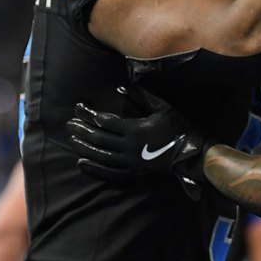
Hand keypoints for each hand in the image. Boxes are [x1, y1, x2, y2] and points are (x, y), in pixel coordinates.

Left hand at [64, 87, 209, 196]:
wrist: (191, 153)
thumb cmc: (178, 127)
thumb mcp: (162, 107)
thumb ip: (141, 96)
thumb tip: (120, 88)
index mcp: (135, 129)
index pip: (105, 121)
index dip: (89, 114)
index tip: (78, 108)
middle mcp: (129, 147)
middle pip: (99, 138)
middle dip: (83, 130)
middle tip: (70, 124)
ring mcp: (130, 162)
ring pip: (101, 155)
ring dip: (84, 148)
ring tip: (72, 140)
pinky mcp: (134, 172)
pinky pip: (109, 172)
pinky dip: (94, 169)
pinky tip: (82, 163)